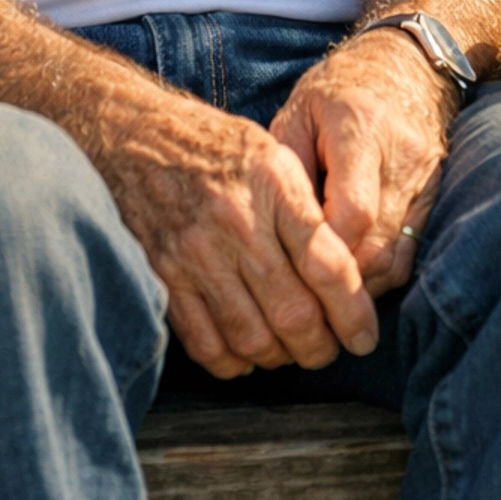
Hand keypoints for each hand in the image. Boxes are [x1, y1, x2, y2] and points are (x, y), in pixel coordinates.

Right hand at [96, 84, 379, 379]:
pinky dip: (233, 362)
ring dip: (281, 357)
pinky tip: (248, 354)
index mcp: (272, 184)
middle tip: (331, 350)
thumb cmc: (216, 146)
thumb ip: (306, 208)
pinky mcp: (164, 278)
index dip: (353, 311)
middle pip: (293, 311)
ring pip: (252, 336)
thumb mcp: (272, 153)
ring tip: (292, 351)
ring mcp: (195, 254)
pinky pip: (206, 342)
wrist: (135, 138)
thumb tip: (344, 271)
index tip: (365, 336)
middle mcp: (236, 221)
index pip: (326, 263)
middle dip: (320, 346)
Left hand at [272, 29, 456, 295]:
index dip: (324, 253)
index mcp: (361, 128)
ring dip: (359, 286)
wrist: (405, 64)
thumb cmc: (337, 90)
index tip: (292, 272)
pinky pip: (411, 254)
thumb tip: (274, 231)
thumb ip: (288, 168)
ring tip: (322, 296)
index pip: (353, 212)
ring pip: (397, 259)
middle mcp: (401, 156)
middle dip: (338, 282)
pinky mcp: (437, 195)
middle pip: (376, 246)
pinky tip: (352, 279)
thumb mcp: (298, 113)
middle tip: (301, 300)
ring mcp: (426, 179)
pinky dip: (380, 274)